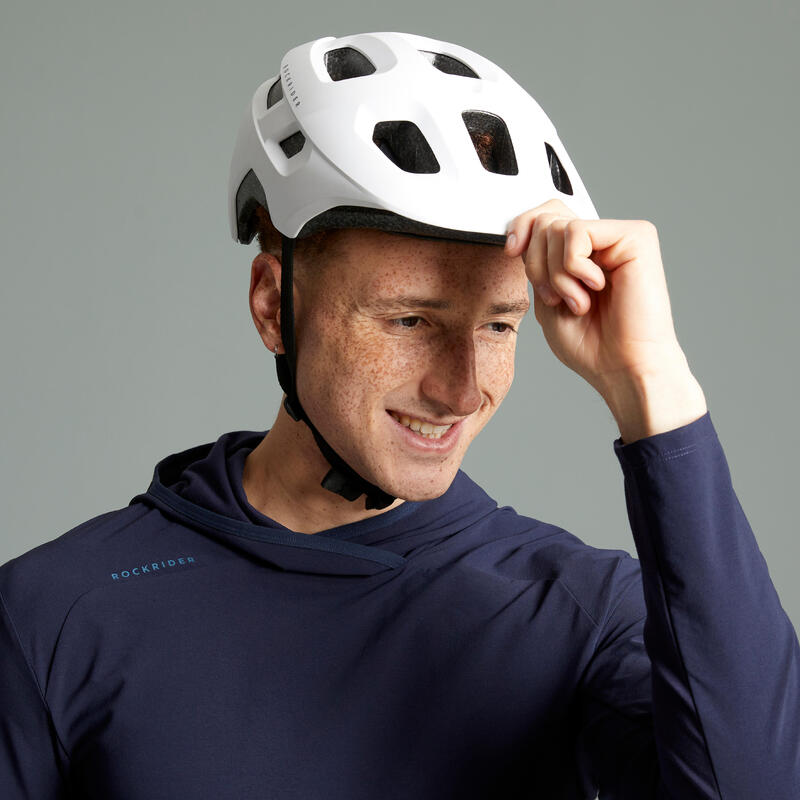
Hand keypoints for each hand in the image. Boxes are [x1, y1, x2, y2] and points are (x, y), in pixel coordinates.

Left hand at [505, 199, 706, 440]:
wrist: (621, 366)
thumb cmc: (590, 344)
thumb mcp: (546, 297)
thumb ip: (536, 261)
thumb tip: (522, 231)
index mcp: (582, 254)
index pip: (545, 215)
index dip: (521, 227)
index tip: (512, 250)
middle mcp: (601, 241)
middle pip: (545, 218)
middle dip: (537, 263)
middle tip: (556, 297)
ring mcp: (619, 236)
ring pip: (557, 226)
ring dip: (556, 274)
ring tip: (579, 301)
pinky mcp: (636, 236)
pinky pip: (577, 233)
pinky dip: (573, 268)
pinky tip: (596, 288)